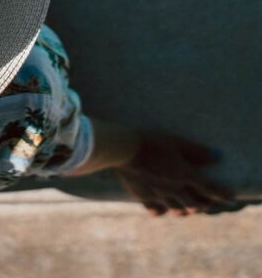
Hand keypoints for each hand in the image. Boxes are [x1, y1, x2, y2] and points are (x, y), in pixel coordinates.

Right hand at [115, 131, 239, 216]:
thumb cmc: (150, 141)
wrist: (122, 149)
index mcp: (185, 175)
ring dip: (187, 209)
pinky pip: (157, 210)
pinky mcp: (143, 197)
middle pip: (196, 203)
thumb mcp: (174, 141)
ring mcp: (159, 196)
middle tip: (209, 202)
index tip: (229, 196)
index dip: (222, 193)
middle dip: (205, 203)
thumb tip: (216, 156)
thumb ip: (196, 151)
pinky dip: (163, 210)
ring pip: (178, 210)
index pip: (210, 188)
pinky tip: (162, 208)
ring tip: (189, 207)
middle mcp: (175, 189)